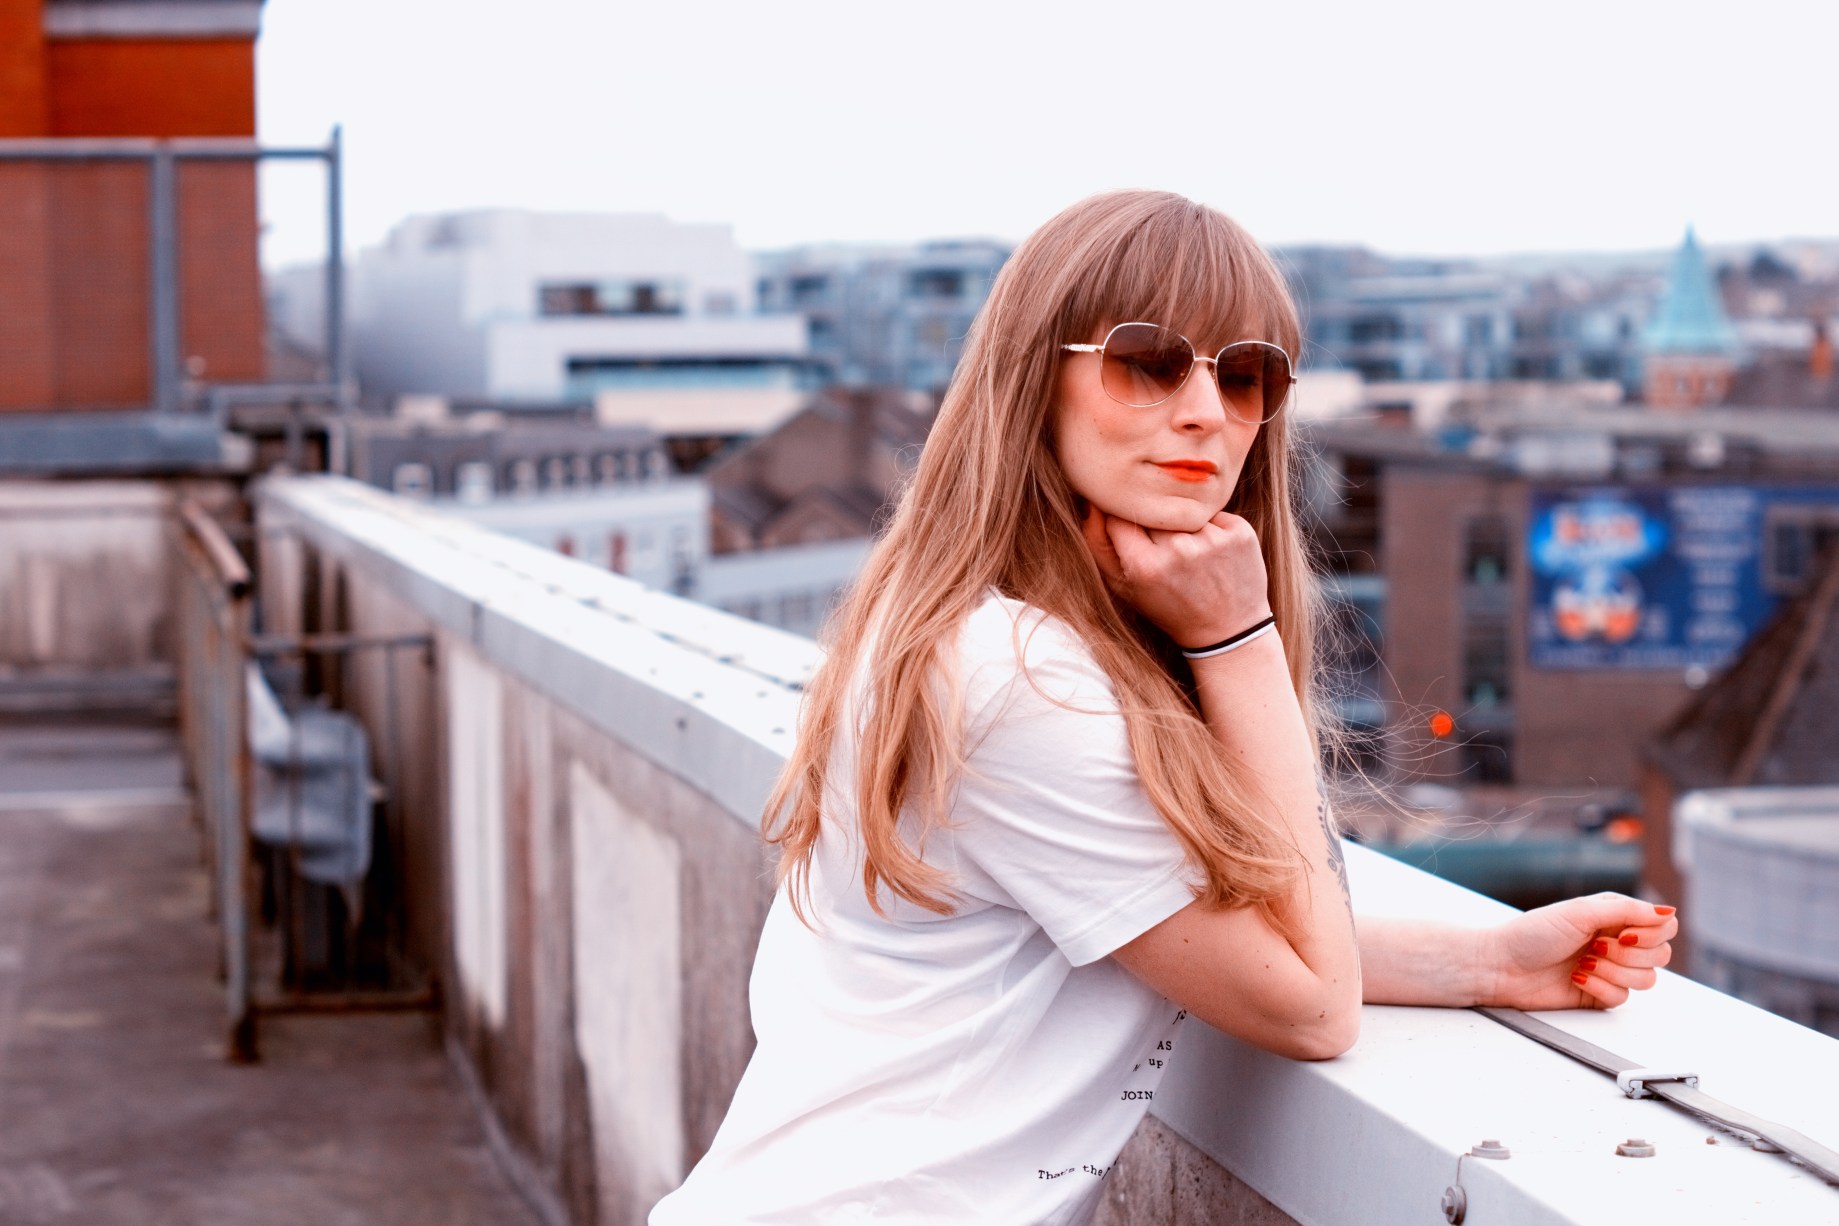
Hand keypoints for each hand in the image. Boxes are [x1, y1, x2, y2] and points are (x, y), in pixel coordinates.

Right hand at [1080, 505, 1271, 647]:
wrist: (1229, 631)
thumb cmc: (1169, 607)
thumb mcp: (1124, 587)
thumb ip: (1098, 545)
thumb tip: (1093, 501)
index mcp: (1145, 565)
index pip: (1120, 516)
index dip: (1124, 524)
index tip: (1135, 537)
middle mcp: (1179, 549)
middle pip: (1153, 513)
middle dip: (1154, 526)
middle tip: (1167, 553)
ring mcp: (1212, 539)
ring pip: (1183, 511)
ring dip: (1183, 526)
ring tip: (1192, 556)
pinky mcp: (1239, 532)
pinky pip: (1212, 513)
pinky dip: (1210, 527)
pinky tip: (1213, 553)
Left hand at [1478, 893, 1676, 1010]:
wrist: (1502, 967)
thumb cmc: (1531, 934)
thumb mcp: (1580, 912)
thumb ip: (1627, 911)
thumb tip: (1668, 912)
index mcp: (1614, 915)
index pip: (1663, 926)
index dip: (1651, 933)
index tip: (1625, 934)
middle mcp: (1616, 941)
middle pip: (1661, 955)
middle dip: (1629, 955)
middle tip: (1596, 947)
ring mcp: (1610, 969)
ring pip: (1647, 980)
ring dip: (1614, 972)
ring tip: (1584, 962)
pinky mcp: (1600, 994)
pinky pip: (1623, 998)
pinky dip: (1600, 988)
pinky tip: (1577, 978)